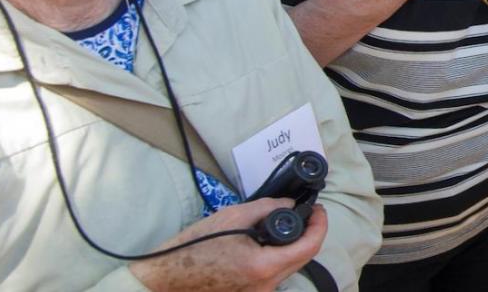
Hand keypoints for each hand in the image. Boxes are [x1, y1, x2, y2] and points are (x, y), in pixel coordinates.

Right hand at [129, 200, 330, 291]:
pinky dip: (277, 257)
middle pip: (303, 258)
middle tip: (307, 213)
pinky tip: (268, 243)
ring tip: (288, 224)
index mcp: (263, 267)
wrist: (167, 275)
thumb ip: (268, 208)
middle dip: (310, 234)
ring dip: (294, 246)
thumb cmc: (194, 246)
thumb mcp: (232, 217)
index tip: (319, 209)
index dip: (320, 225)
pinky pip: (274, 274)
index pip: (309, 247)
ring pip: (289, 267)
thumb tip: (290, 205)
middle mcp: (266, 285)